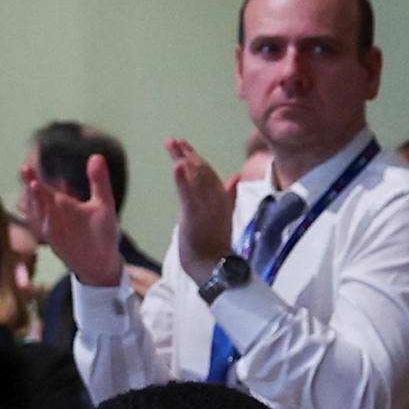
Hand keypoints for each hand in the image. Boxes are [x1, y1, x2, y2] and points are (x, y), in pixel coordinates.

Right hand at [17, 148, 125, 285]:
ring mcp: (53, 229)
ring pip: (40, 213)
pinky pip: (49, 231)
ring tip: (36, 185)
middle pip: (37, 198)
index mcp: (60, 203)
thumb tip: (97, 155)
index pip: (42, 188)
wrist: (104, 260)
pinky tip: (48, 212)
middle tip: (26, 169)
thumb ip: (99, 181)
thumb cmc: (102, 230)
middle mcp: (53, 214)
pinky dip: (47, 222)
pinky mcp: (57, 243)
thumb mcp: (104, 203)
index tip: (25, 166)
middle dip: (32, 185)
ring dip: (37, 201)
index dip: (32, 177)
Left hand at [162, 140, 241, 277]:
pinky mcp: (195, 217)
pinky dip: (182, 180)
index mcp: (222, 199)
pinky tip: (177, 166)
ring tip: (174, 145)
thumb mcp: (223, 216)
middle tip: (173, 140)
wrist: (215, 268)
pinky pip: (188, 195)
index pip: (208, 173)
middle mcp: (216, 200)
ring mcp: (206, 207)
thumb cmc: (215, 245)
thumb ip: (228, 195)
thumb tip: (235, 177)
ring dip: (184, 160)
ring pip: (196, 179)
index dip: (195, 157)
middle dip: (187, 154)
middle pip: (201, 171)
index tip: (183, 144)